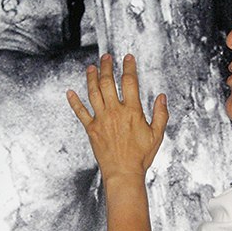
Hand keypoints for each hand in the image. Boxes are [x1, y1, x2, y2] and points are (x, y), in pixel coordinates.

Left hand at [67, 53, 167, 183]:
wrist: (123, 173)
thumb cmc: (141, 156)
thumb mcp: (157, 135)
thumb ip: (161, 114)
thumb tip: (162, 97)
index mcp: (132, 111)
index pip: (130, 82)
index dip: (128, 67)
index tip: (127, 58)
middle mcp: (115, 112)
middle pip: (108, 82)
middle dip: (107, 67)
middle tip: (106, 57)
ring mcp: (101, 119)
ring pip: (93, 93)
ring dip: (91, 78)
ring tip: (90, 67)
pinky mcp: (92, 129)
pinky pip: (81, 112)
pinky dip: (74, 102)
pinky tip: (70, 92)